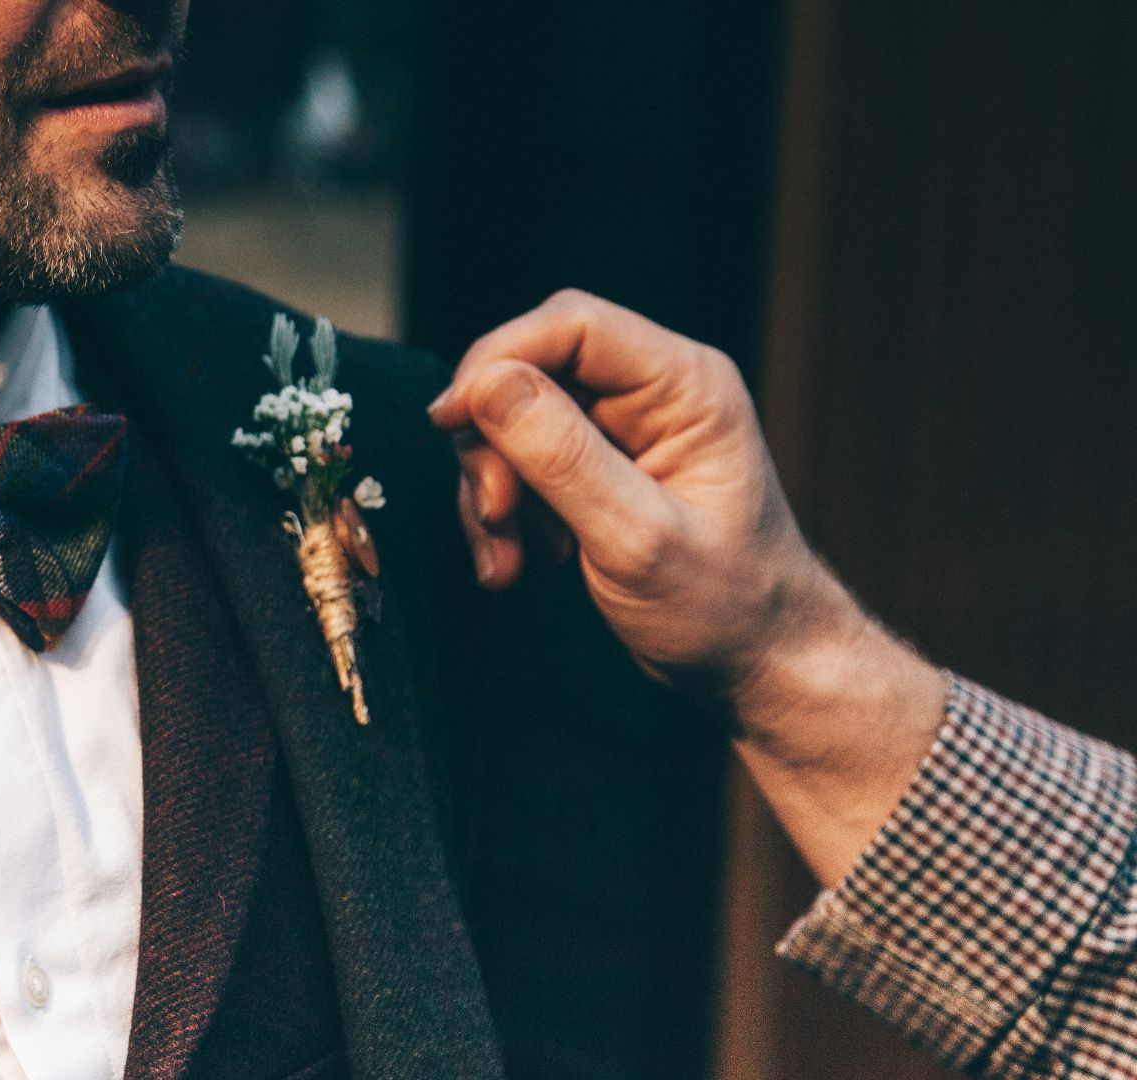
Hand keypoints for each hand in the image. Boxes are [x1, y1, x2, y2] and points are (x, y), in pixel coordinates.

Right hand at [428, 289, 945, 884]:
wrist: (756, 664)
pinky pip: (522, 463)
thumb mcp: (636, 538)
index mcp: (685, 387)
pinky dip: (503, 513)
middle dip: (493, 443)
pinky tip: (519, 562)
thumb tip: (488, 384)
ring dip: (493, 489)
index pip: (572, 324)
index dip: (498, 359)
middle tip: (495, 513)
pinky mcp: (598, 467)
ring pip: (514, 421)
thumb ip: (562, 456)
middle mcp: (654, 393)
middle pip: (532, 369)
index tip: (450, 420)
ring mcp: (623, 430)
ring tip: (509, 556)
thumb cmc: (726, 608)